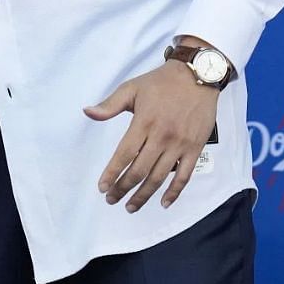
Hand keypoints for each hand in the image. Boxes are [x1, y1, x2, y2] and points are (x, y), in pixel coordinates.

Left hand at [84, 61, 220, 211]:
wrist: (196, 76)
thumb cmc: (159, 83)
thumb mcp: (131, 88)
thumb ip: (110, 105)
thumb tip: (87, 112)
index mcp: (143, 123)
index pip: (124, 155)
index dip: (112, 173)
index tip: (101, 187)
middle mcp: (161, 137)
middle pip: (139, 170)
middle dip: (123, 188)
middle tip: (111, 200)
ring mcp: (180, 144)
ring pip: (159, 177)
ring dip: (144, 195)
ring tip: (131, 207)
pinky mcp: (195, 148)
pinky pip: (185, 175)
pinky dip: (174, 192)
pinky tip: (163, 203)